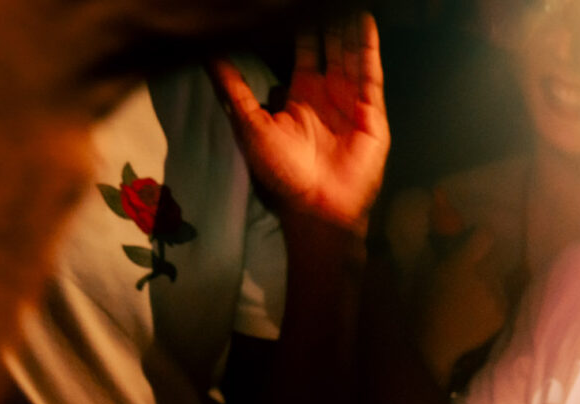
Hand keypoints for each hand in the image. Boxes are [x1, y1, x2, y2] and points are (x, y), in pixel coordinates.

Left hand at [212, 13, 388, 234]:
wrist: (316, 207)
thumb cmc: (282, 174)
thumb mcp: (249, 124)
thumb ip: (233, 88)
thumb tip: (207, 55)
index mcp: (302, 97)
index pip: (305, 52)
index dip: (301, 29)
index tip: (290, 6)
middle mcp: (329, 97)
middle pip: (331, 48)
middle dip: (328, 22)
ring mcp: (352, 104)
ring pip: (351, 55)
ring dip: (347, 28)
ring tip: (344, 2)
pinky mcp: (372, 115)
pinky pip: (371, 75)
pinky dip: (369, 48)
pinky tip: (364, 22)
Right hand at [405, 203, 507, 377]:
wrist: (436, 343)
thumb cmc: (425, 304)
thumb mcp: (429, 269)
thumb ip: (443, 244)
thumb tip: (442, 202)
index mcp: (460, 263)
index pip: (486, 235)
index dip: (481, 237)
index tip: (476, 242)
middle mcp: (482, 277)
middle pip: (494, 257)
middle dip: (484, 261)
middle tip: (469, 274)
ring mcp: (495, 297)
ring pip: (499, 277)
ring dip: (489, 281)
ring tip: (470, 297)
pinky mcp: (502, 313)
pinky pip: (503, 296)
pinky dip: (494, 300)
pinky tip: (476, 310)